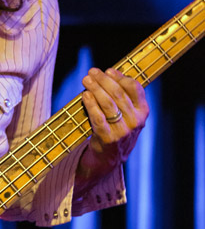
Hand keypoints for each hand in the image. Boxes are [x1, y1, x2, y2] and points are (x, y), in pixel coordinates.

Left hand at [76, 67, 148, 190]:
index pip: (134, 88)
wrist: (110, 158)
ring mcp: (122, 131)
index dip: (120, 77)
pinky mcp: (108, 138)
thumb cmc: (116, 129)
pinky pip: (98, 118)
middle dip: (103, 80)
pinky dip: (91, 104)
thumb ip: (122, 96)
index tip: (108, 70)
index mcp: (143, 112)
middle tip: (92, 72)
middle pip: (118, 94)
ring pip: (108, 104)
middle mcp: (135, 121)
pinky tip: (85, 95)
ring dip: (95, 89)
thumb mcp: (127, 114)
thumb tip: (108, 73)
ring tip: (86, 80)